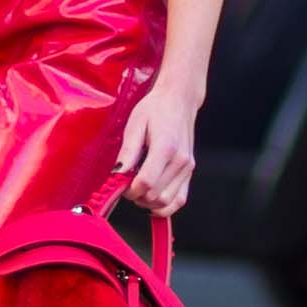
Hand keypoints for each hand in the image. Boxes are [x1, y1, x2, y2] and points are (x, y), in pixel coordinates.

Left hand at [112, 77, 200, 217]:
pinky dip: (165, 206)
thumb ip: (127, 152)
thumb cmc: (156, 109)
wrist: (178, 100)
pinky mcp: (189, 172)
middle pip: (156, 196)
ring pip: (167, 203)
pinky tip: (152, 199)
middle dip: (137, 197)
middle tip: (127, 185)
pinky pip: (179, 200)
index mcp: (165, 148)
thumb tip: (117, 175)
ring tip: (139, 190)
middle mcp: (180, 161)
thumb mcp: (134, 125)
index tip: (120, 183)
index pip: (145, 183)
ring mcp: (187, 168)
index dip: (129, 190)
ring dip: (149, 203)